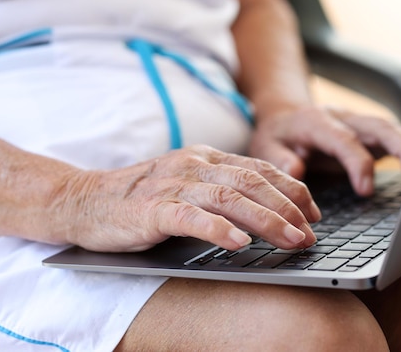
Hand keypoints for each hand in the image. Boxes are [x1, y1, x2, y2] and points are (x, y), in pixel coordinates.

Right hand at [61, 145, 320, 252]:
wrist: (85, 199)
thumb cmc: (143, 197)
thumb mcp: (188, 184)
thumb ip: (222, 189)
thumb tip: (268, 209)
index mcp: (206, 158)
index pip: (259, 169)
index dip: (292, 189)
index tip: (315, 212)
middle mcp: (194, 165)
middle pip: (251, 183)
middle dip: (288, 208)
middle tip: (311, 233)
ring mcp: (173, 185)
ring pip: (229, 198)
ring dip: (265, 219)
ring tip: (291, 239)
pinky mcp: (152, 209)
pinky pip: (190, 217)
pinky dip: (217, 230)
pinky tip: (239, 244)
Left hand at [249, 106, 400, 195]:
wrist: (285, 115)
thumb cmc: (277, 136)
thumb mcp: (265, 146)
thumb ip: (279, 157)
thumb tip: (297, 168)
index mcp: (316, 122)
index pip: (343, 138)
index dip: (357, 161)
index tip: (365, 190)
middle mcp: (344, 119)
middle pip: (379, 126)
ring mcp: (360, 124)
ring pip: (394, 128)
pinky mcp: (370, 133)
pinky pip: (398, 136)